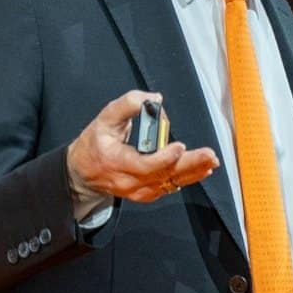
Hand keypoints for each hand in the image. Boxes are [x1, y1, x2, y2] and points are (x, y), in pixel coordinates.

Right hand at [66, 90, 219, 215]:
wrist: (82, 172)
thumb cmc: (94, 144)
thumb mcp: (104, 119)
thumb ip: (128, 104)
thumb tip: (155, 99)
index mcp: (116, 162)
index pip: (144, 165)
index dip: (164, 158)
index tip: (179, 145)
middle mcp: (128, 181)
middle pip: (163, 176)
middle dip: (189, 165)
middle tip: (209, 156)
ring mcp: (138, 190)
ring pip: (170, 183)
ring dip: (193, 172)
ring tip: (210, 161)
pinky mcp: (145, 193)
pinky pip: (168, 187)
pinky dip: (186, 178)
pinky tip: (200, 170)